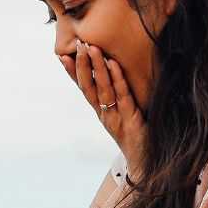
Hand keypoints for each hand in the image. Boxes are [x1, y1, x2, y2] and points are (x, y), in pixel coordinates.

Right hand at [60, 41, 147, 174]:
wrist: (145, 162)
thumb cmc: (136, 137)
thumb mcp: (123, 116)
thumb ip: (118, 99)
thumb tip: (115, 77)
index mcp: (101, 112)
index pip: (83, 89)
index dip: (72, 73)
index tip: (62, 56)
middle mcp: (104, 114)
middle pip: (89, 87)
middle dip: (82, 65)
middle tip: (78, 44)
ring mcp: (115, 117)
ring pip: (102, 89)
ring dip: (97, 68)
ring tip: (92, 49)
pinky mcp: (130, 119)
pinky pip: (122, 95)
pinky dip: (117, 79)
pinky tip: (113, 64)